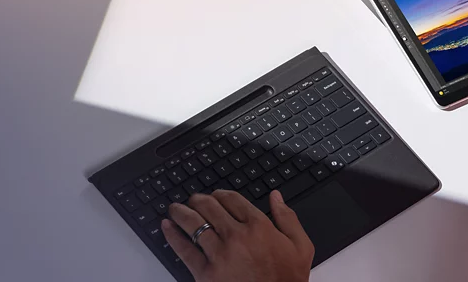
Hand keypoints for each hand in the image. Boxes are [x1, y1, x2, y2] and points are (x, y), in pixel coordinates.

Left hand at [162, 190, 313, 281]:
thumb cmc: (287, 280)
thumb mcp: (301, 246)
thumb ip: (288, 218)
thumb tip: (276, 197)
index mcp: (259, 226)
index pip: (233, 199)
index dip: (221, 194)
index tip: (216, 195)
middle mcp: (236, 236)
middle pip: (210, 207)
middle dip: (198, 200)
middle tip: (194, 199)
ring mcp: (219, 254)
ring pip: (194, 223)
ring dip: (181, 212)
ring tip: (175, 208)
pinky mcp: (205, 273)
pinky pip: (184, 250)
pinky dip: (173, 236)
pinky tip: (167, 227)